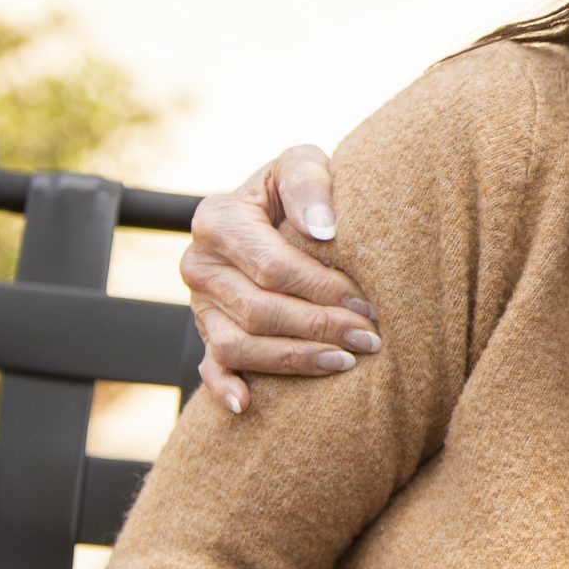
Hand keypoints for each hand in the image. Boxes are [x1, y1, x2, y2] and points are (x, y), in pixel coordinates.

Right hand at [184, 143, 380, 412]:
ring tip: (344, 362)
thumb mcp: (303, 164)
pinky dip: (226, 388)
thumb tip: (323, 230)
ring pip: (238, 345)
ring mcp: (199, 303)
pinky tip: (249, 404)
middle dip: (319, 328)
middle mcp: (199, 264)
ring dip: (293, 360)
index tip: (368, 302)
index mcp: (217, 219)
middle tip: (370, 338)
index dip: (322, 289)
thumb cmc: (297, 189)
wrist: (273, 211)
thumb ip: (309, 184)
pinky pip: (209, 368)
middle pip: (259, 311)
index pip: (273, 267)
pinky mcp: (206, 332)